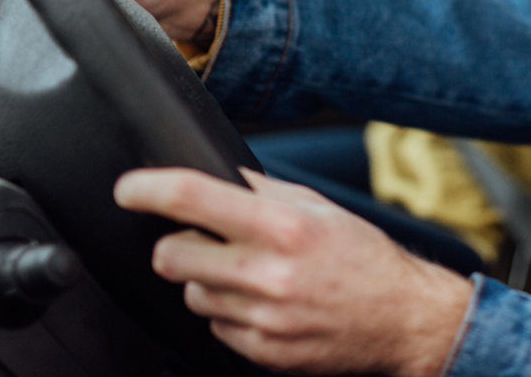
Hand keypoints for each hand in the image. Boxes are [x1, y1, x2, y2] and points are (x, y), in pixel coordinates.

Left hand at [115, 166, 472, 376]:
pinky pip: (215, 326)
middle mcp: (268, 273)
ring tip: (250, 274)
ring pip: (191, 294)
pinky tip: (265, 302)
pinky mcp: (261, 352)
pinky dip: (230, 312)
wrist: (402, 319)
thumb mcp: (320, 208)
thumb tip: (217, 178)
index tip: (128, 188)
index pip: (194, 199)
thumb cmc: (364, 258)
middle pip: (171, 256)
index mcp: (283, 227)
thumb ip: (265, 192)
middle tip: (202, 239)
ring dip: (207, 281)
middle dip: (178, 244)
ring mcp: (262, 319)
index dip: (149, 190)